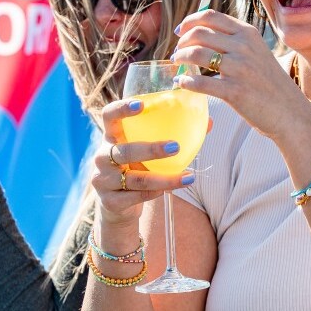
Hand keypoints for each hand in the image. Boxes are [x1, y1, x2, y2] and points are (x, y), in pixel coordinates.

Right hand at [90, 97, 194, 227]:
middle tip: (176, 147)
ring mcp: (103, 180)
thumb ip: (172, 135)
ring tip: (189, 178)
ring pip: (136, 179)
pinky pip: (137, 197)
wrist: (117, 205)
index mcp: (111, 137)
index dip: (122, 108)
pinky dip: (156, 193)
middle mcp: (102, 157)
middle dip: (151, 149)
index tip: (141, 105)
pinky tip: (171, 190)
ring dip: (165, 179)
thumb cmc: (137, 168)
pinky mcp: (110, 201)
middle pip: (124, 151)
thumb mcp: (146, 152)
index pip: (109, 116)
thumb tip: (208, 122)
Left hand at [168, 9, 310, 142]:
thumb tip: (202, 34)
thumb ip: (236, 41)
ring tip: (179, 65)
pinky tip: (182, 84)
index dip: (189, 21)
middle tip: (178, 52)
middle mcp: (243, 47)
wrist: (291, 113)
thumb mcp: (258, 52)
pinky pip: (199, 83)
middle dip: (182, 42)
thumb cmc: (270, 84)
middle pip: (199, 33)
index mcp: (248, 34)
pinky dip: (185, 82)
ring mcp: (239, 69)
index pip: (210, 16)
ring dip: (181, 59)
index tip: (180, 31)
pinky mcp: (234, 92)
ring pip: (196, 54)